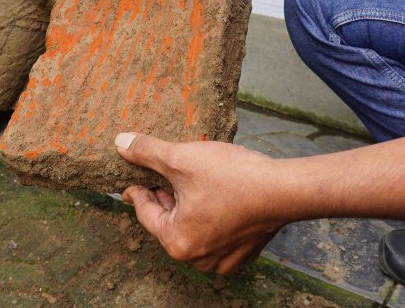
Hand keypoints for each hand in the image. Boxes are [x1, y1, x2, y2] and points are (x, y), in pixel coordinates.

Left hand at [116, 132, 285, 274]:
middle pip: (169, 223)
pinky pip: (217, 236)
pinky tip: (219, 195)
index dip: (139, 189)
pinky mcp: (243, 254)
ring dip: (190, 207)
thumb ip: (147, 152)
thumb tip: (120, 144)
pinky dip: (213, 218)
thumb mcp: (182, 158)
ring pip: (193, 229)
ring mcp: (223, 260)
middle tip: (169, 173)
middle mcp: (198, 259)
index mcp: (177, 242)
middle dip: (167, 197)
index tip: (136, 177)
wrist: (285, 190)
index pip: (145, 212)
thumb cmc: (233, 177)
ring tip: (194, 180)